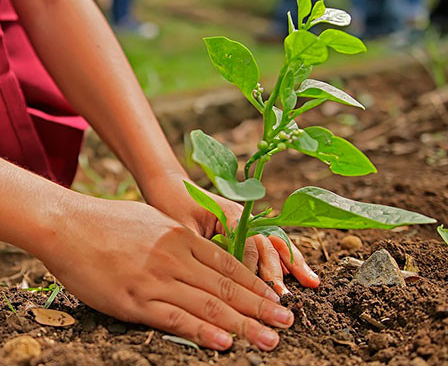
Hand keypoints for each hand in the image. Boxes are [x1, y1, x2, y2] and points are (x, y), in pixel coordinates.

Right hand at [39, 197, 294, 350]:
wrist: (65, 224)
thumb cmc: (104, 222)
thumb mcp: (149, 220)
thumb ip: (176, 238)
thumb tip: (198, 251)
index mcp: (179, 236)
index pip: (228, 265)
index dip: (256, 285)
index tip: (276, 299)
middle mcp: (174, 257)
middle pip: (226, 288)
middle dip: (260, 307)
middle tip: (287, 323)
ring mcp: (155, 279)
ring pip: (208, 306)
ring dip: (244, 325)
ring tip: (270, 338)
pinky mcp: (134, 300)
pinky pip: (175, 319)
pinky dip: (203, 332)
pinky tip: (225, 342)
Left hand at [140, 172, 319, 294]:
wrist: (169, 186)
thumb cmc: (171, 206)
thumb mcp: (182, 228)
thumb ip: (201, 248)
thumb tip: (214, 277)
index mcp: (230, 214)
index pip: (248, 245)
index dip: (253, 269)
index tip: (257, 292)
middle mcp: (244, 217)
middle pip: (267, 245)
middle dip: (278, 271)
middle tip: (284, 296)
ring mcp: (247, 222)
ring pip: (275, 244)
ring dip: (292, 264)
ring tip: (312, 283)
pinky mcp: (245, 229)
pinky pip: (269, 244)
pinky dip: (285, 259)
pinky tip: (300, 274)